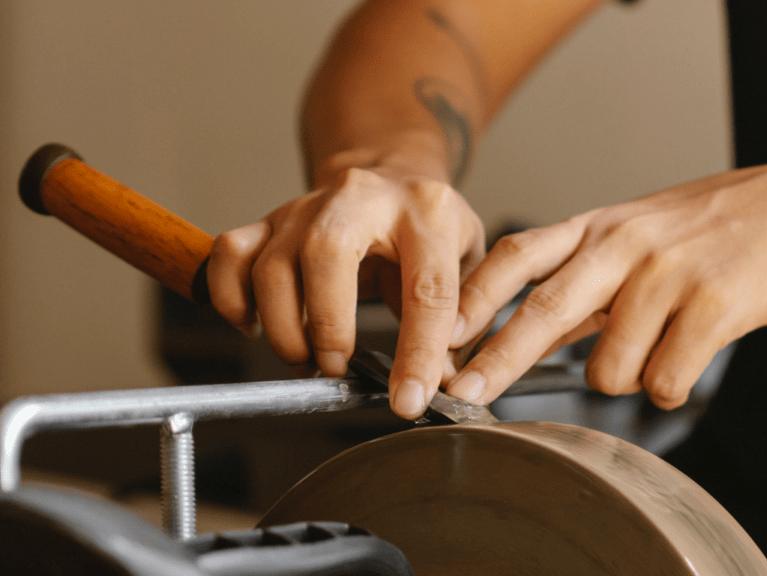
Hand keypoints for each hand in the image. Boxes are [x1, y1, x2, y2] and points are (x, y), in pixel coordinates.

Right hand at [206, 162, 484, 418]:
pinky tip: (258, 326)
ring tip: (308, 359)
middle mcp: (363, 199)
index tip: (409, 399)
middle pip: (327, 253)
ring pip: (272, 264)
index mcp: (429, 212)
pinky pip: (230, 256)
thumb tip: (446, 379)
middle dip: (328, 326)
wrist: (390, 176)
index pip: (428, 288)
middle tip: (336, 368)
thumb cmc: (430, 228)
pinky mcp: (270, 218)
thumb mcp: (468, 261)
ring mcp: (309, 206)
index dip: (419, 353)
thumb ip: (466, 317)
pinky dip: (233, 300)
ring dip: (284, 328)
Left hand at [446, 161, 766, 407]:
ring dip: (629, 375)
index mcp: (600, 227)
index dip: (474, 297)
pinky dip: (674, 385)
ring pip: (611, 367)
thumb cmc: (715, 230)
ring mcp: (667, 274)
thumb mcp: (639, 234)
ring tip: (663, 343)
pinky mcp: (712, 304)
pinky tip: (693, 355)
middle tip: (463, 396)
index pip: (518, 256)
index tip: (440, 334)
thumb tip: (527, 332)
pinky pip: (666, 381)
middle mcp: (624, 245)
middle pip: (542, 309)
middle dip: (495, 360)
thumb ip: (585, 277)